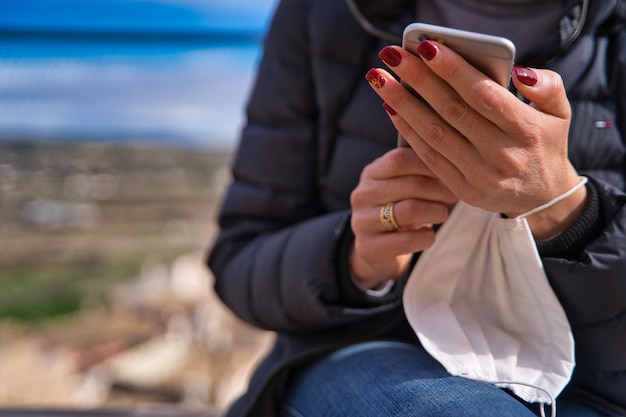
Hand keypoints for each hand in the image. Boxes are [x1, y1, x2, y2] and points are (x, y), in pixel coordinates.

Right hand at [349, 147, 456, 288]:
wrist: (375, 250)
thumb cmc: (396, 211)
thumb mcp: (400, 187)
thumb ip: (416, 172)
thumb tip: (452, 163)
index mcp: (370, 174)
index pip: (400, 159)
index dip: (429, 165)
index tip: (448, 174)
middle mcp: (362, 195)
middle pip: (411, 184)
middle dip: (441, 190)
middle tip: (454, 197)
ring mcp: (362, 222)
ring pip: (411, 210)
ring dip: (436, 212)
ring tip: (442, 214)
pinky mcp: (368, 247)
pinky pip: (408, 240)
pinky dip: (427, 237)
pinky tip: (428, 235)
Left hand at [367, 43, 586, 238]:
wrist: (543, 197)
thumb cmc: (545, 143)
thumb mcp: (560, 113)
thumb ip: (546, 86)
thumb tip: (517, 72)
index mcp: (528, 130)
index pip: (484, 95)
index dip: (453, 70)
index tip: (426, 47)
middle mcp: (503, 154)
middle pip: (452, 110)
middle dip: (418, 79)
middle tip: (392, 55)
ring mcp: (481, 175)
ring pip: (434, 133)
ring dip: (403, 104)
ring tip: (380, 80)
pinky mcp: (463, 189)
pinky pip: (429, 156)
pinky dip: (408, 131)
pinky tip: (392, 108)